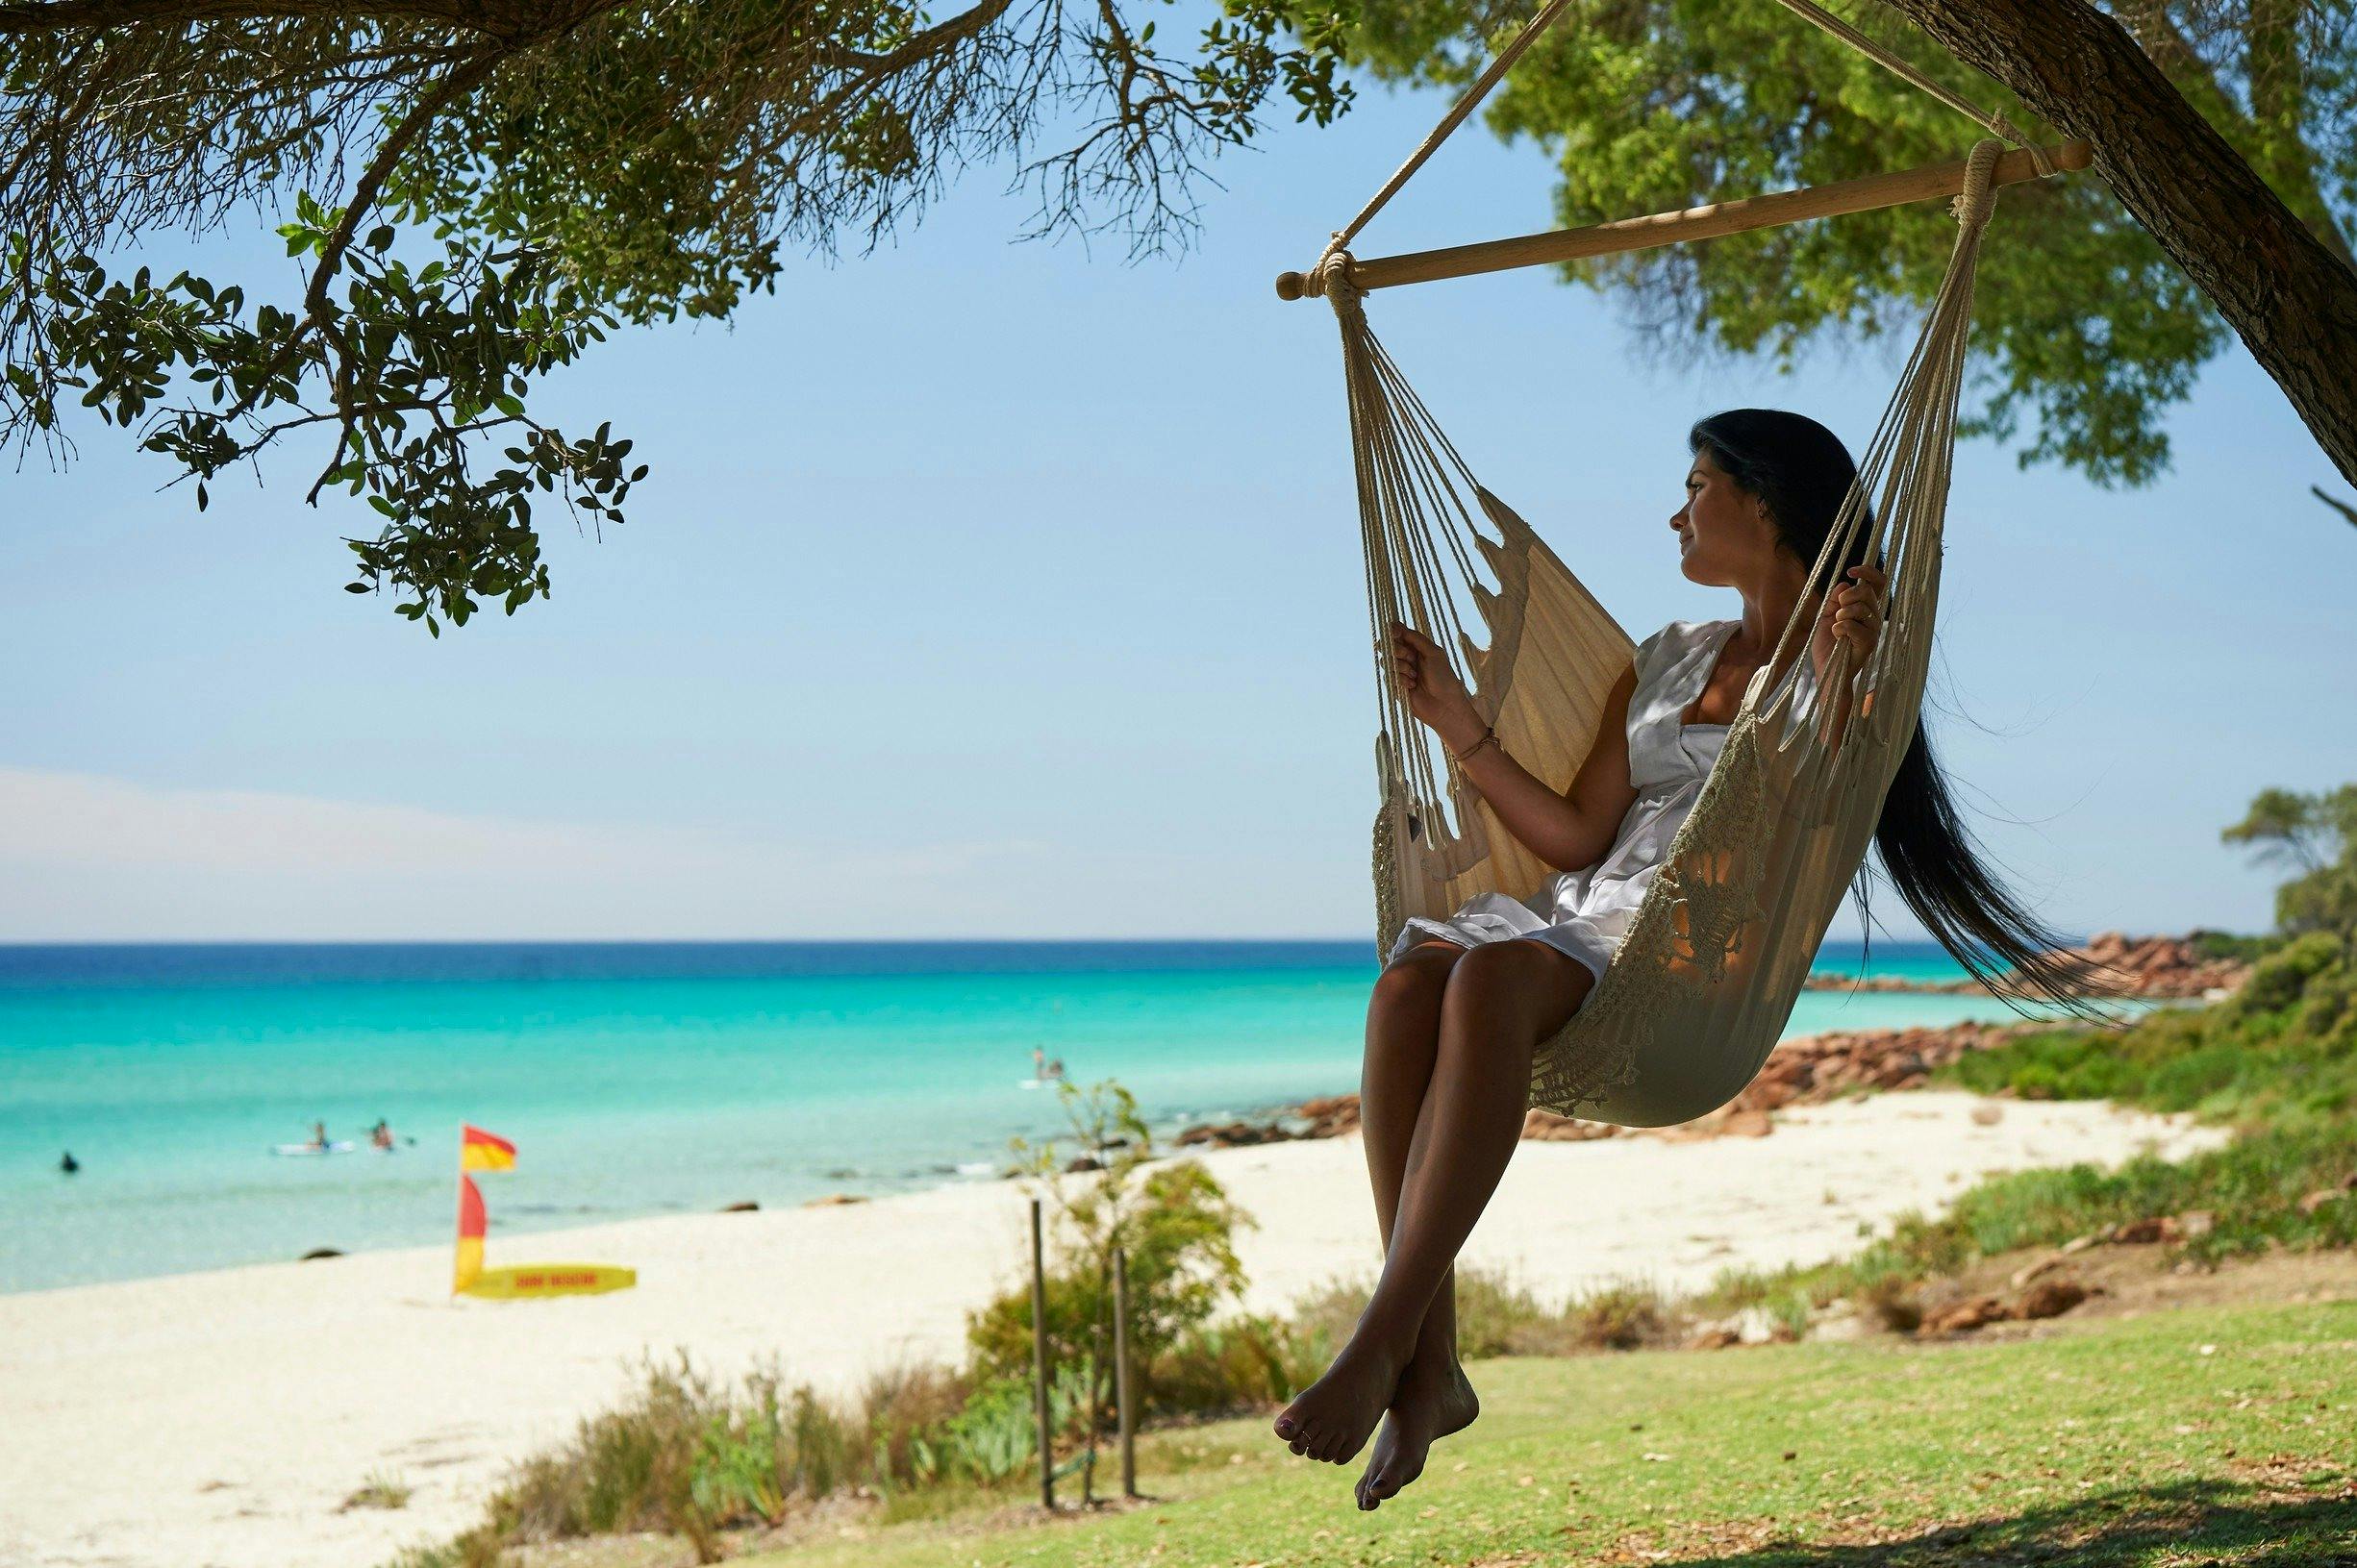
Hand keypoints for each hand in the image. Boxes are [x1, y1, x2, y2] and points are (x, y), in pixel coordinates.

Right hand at [1389, 619, 1482, 749]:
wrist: (1444, 705)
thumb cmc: (1444, 678)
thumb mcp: (1434, 653)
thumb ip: (1417, 638)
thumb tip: (1398, 627)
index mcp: (1416, 647)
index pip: (1398, 633)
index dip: (1393, 631)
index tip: (1396, 633)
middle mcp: (1406, 657)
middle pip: (1388, 645)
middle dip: (1399, 651)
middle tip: (1412, 659)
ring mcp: (1399, 671)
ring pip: (1386, 661)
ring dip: (1401, 667)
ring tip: (1415, 676)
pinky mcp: (1395, 686)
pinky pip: (1388, 677)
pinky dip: (1401, 680)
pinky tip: (1412, 686)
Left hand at [1821, 563, 1886, 661]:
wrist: (1827, 669)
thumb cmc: (1828, 645)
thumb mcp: (1826, 617)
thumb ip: (1834, 601)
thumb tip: (1844, 585)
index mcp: (1866, 608)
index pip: (1878, 583)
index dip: (1868, 571)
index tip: (1851, 570)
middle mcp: (1874, 617)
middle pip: (1866, 591)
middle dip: (1846, 597)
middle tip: (1837, 611)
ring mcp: (1874, 630)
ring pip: (1859, 608)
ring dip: (1841, 616)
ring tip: (1837, 628)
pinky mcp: (1869, 643)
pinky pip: (1851, 625)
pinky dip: (1839, 629)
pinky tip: (1838, 638)